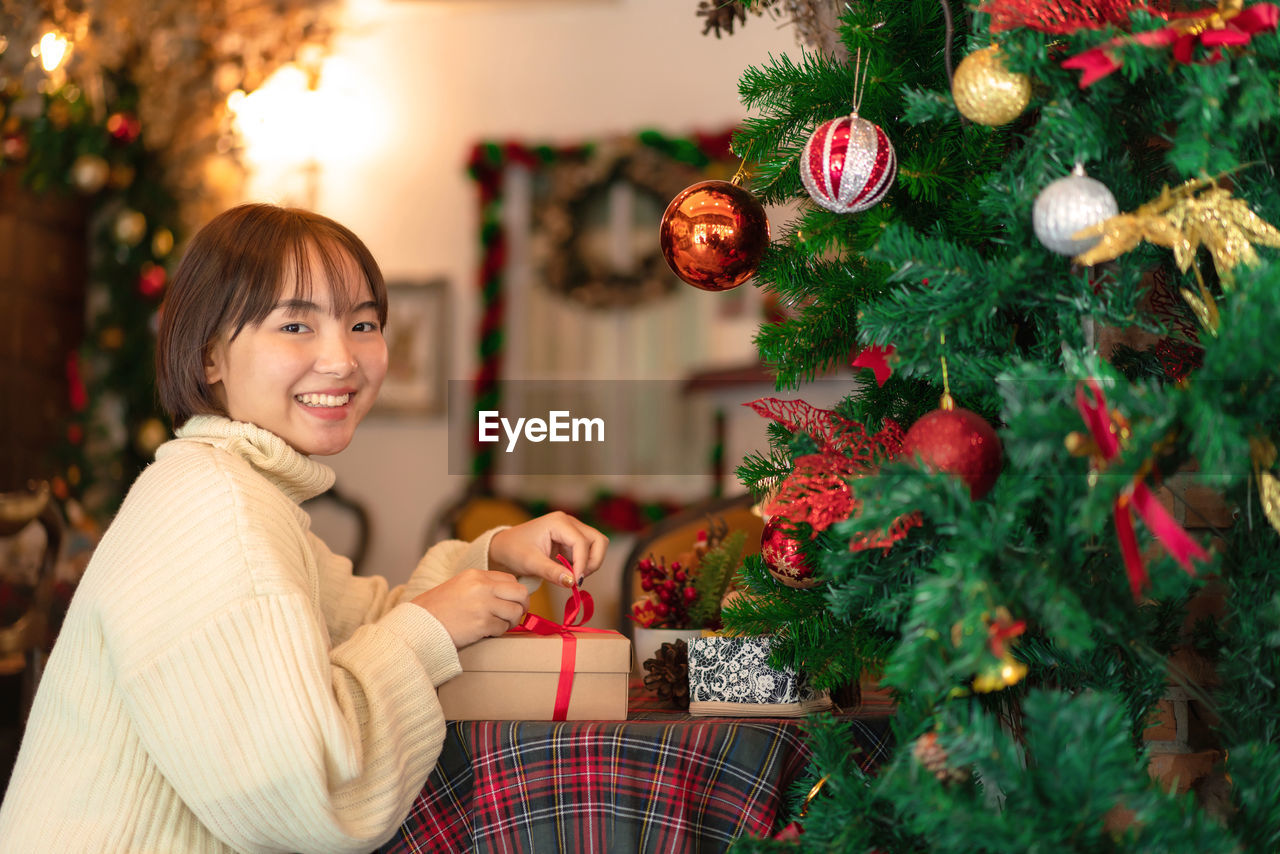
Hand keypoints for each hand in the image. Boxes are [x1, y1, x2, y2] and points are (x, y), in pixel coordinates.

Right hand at [411, 568, 528, 647]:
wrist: (419, 624)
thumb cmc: (437, 609)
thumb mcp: (459, 587)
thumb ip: (482, 587)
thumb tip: (507, 596)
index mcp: (475, 575)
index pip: (510, 580)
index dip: (515, 593)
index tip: (513, 603)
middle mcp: (481, 586)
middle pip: (520, 593)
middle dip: (522, 606)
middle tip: (516, 615)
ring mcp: (483, 604)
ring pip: (515, 612)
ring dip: (511, 622)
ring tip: (499, 625)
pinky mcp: (481, 623)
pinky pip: (503, 628)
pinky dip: (498, 632)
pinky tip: (487, 632)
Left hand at [489, 511, 608, 588]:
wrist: (504, 547)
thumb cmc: (514, 551)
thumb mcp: (531, 563)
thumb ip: (552, 572)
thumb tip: (572, 582)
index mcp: (558, 522)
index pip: (581, 542)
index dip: (582, 563)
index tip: (576, 582)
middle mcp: (569, 522)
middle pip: (597, 540)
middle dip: (592, 561)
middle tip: (578, 578)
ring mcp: (572, 530)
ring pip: (597, 545)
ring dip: (591, 562)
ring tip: (574, 576)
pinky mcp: (572, 540)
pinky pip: (588, 551)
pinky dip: (584, 563)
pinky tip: (569, 573)